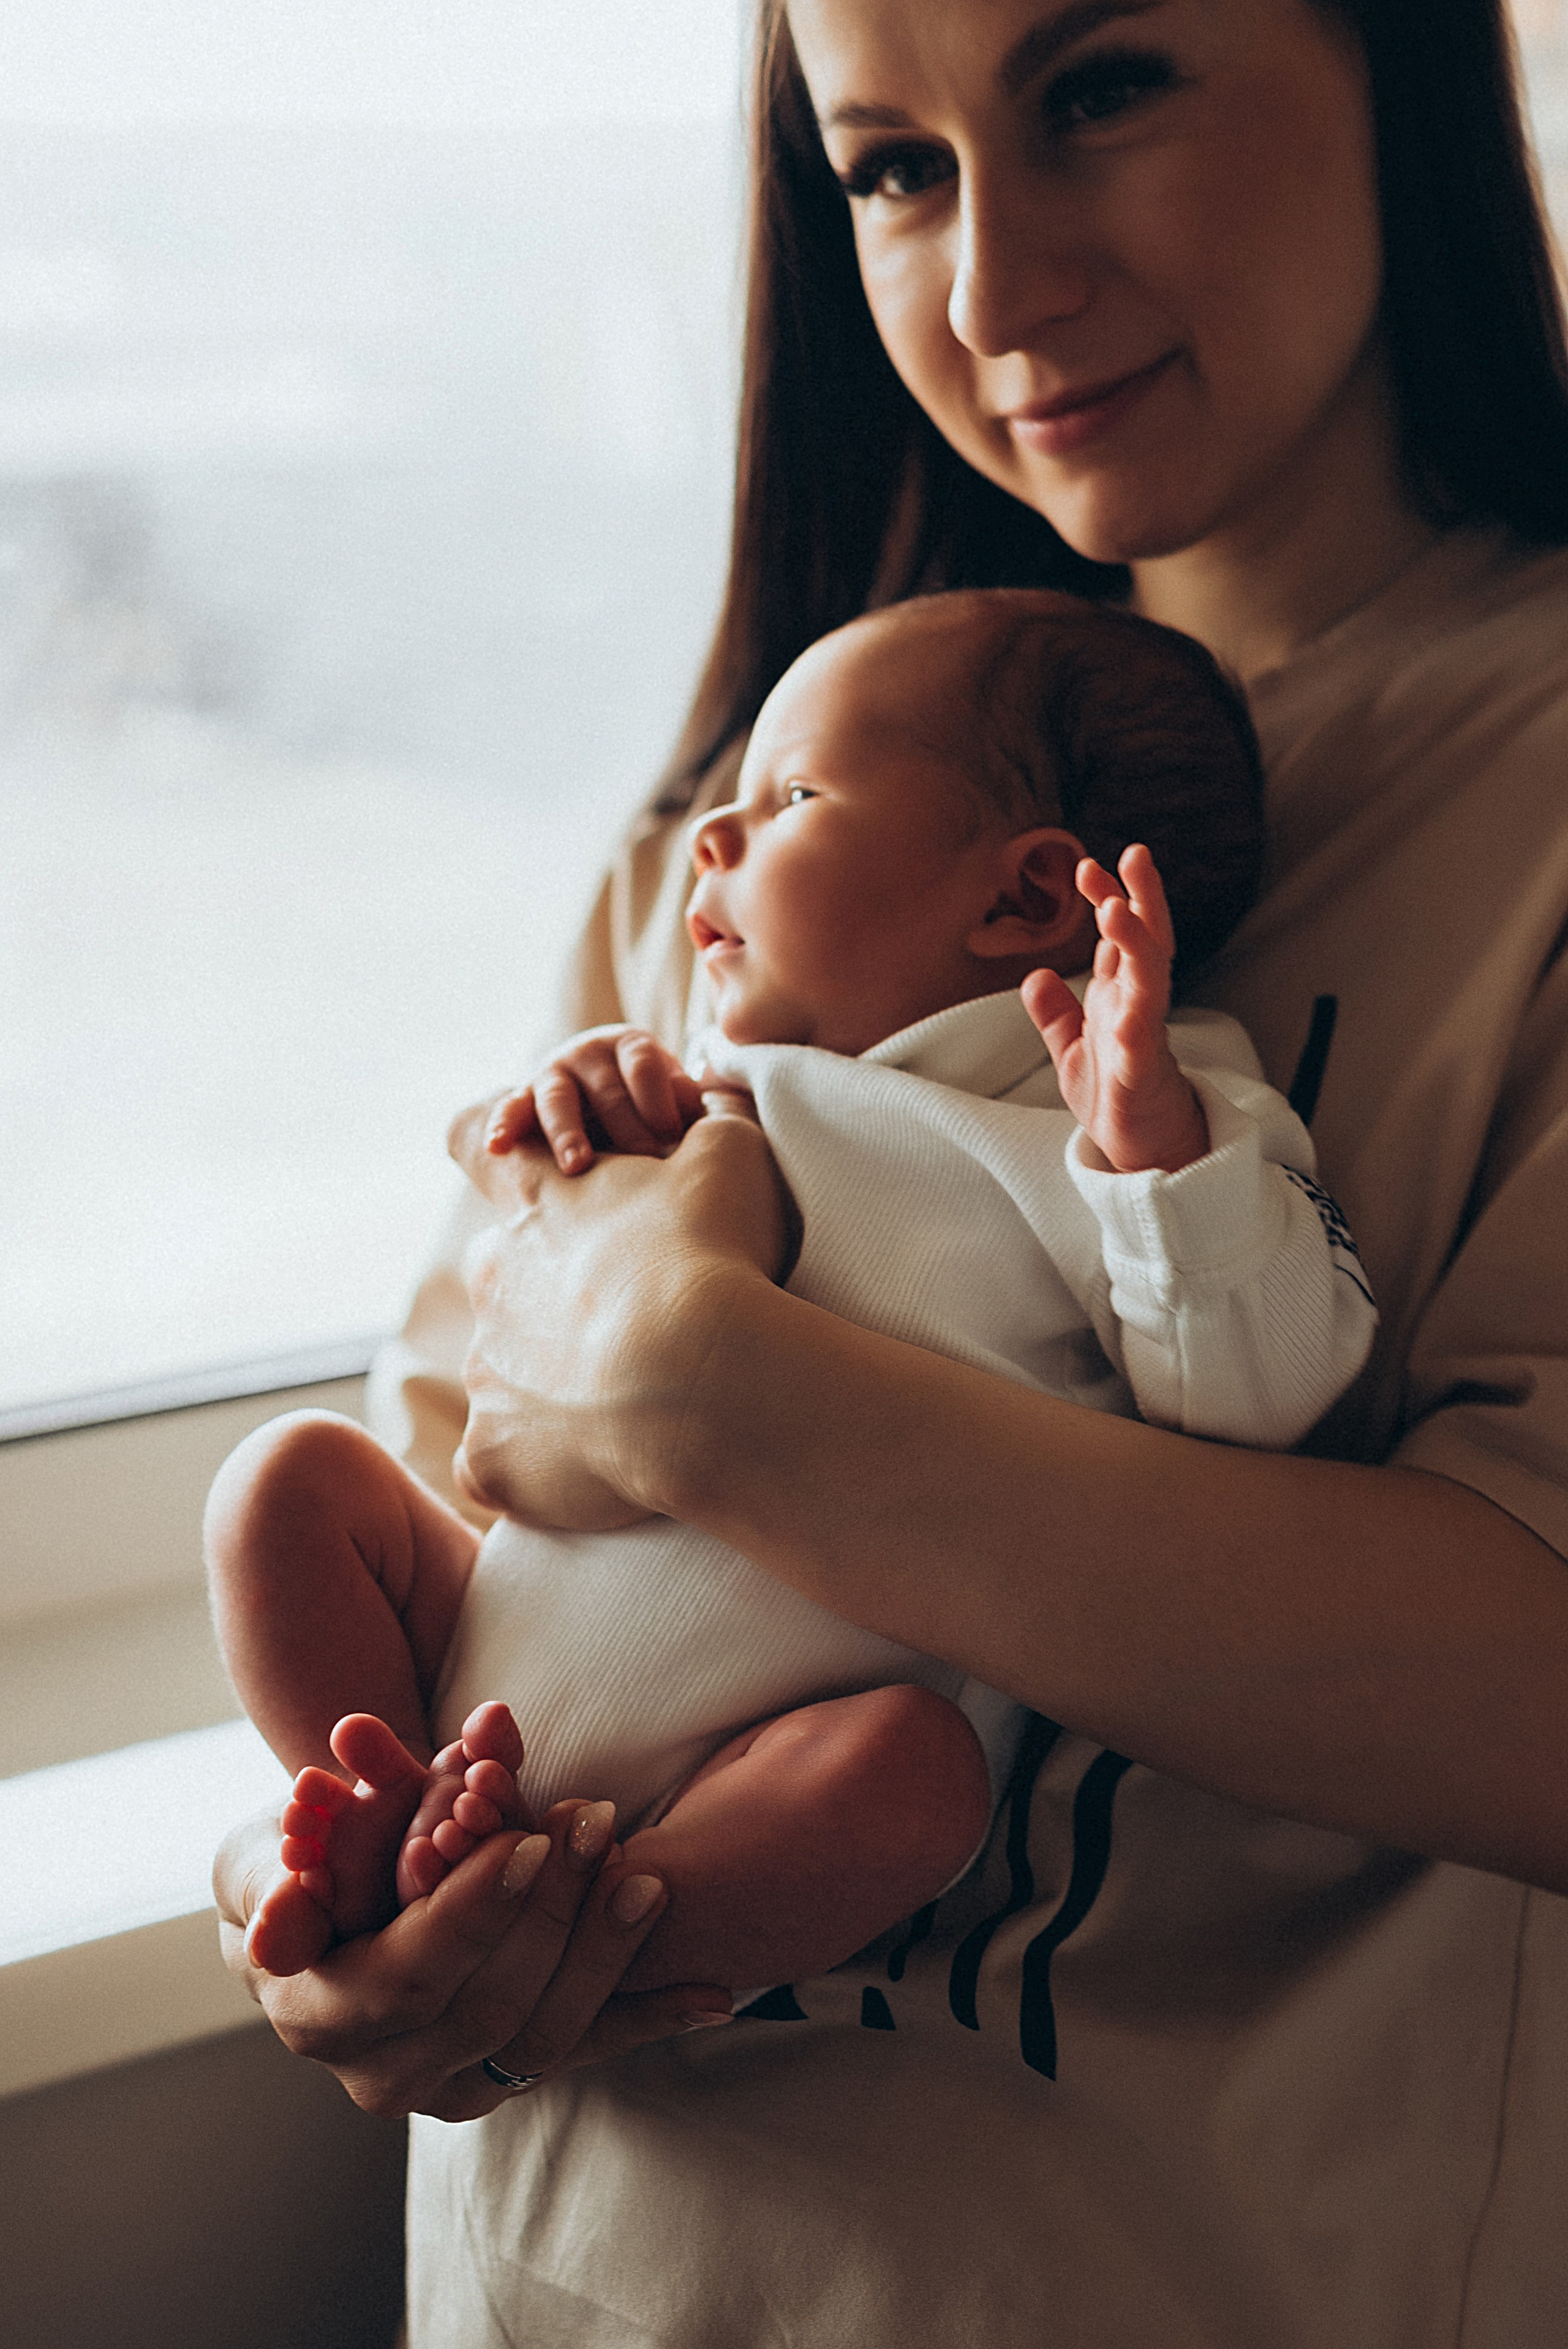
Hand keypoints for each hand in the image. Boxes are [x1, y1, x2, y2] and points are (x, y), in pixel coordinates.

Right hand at [213, 1799, 731, 2120]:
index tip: (524, 1839)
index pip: (410, 1974)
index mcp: (318, 2019)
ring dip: (604, 1952)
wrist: (314, 1917)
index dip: (471, 1910)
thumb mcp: (262, 1858)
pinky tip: (716, 1995)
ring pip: (545, 2032)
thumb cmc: (285, 1871)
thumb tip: (282, 1909)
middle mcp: (385, 2074)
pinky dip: (652, 2018)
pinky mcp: (509, 2074)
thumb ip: (276, 1873)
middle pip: (489, 2005)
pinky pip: (588, 2047)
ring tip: (645, 1877)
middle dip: (550, 1910)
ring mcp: (453, 2084)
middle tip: (594, 1822)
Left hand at [448, 1089, 795, 1529]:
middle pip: (510, 1282)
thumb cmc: (715, 1256)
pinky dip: (536, 1469)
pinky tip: (590, 1473)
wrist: (697, 1378)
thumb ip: (710, 1125)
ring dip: (560, 1389)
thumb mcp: (729, 1157)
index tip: (545, 1194)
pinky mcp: (489, 1456)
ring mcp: (483, 1374)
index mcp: (535, 1202)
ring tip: (639, 1411)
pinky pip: (496, 1464)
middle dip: (558, 1304)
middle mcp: (490, 1280)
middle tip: (635, 1330)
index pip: (477, 1142)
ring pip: (510, 1377)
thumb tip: (710, 1106)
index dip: (506, 1161)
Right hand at [484, 1026, 705, 1173]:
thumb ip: (685, 1101)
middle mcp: (587, 1053)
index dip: (659, 1100)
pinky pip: (511, 1110)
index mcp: (629, 1045)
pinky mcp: (524, 1098)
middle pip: (605, 1089)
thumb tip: (695, 1118)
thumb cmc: (650, 1102)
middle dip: (626, 1128)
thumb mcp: (672, 1093)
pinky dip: (503, 1126)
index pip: (643, 1065)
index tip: (674, 1136)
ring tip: (578, 1165)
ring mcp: (552, 1073)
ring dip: (568, 1133)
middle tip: (645, 1163)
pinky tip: (497, 1148)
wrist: (601, 1093)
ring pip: (557, 1100)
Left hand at [1021, 844, 1209, 1174]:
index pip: (1120, 935)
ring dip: (1136, 946)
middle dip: (1142, 898)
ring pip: (1150, 983)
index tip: (1088, 864)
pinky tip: (1126, 1016)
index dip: (1108, 897)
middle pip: (1147, 942)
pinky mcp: (1142, 1078)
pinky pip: (1141, 1050)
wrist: (1139, 1147)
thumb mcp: (1072, 1049)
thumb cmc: (1113, 1095)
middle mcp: (1138, 1007)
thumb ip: (1056, 1012)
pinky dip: (1134, 1030)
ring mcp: (1144, 1039)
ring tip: (1118, 911)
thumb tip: (1036, 974)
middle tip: (1134, 856)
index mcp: (1121, 995)